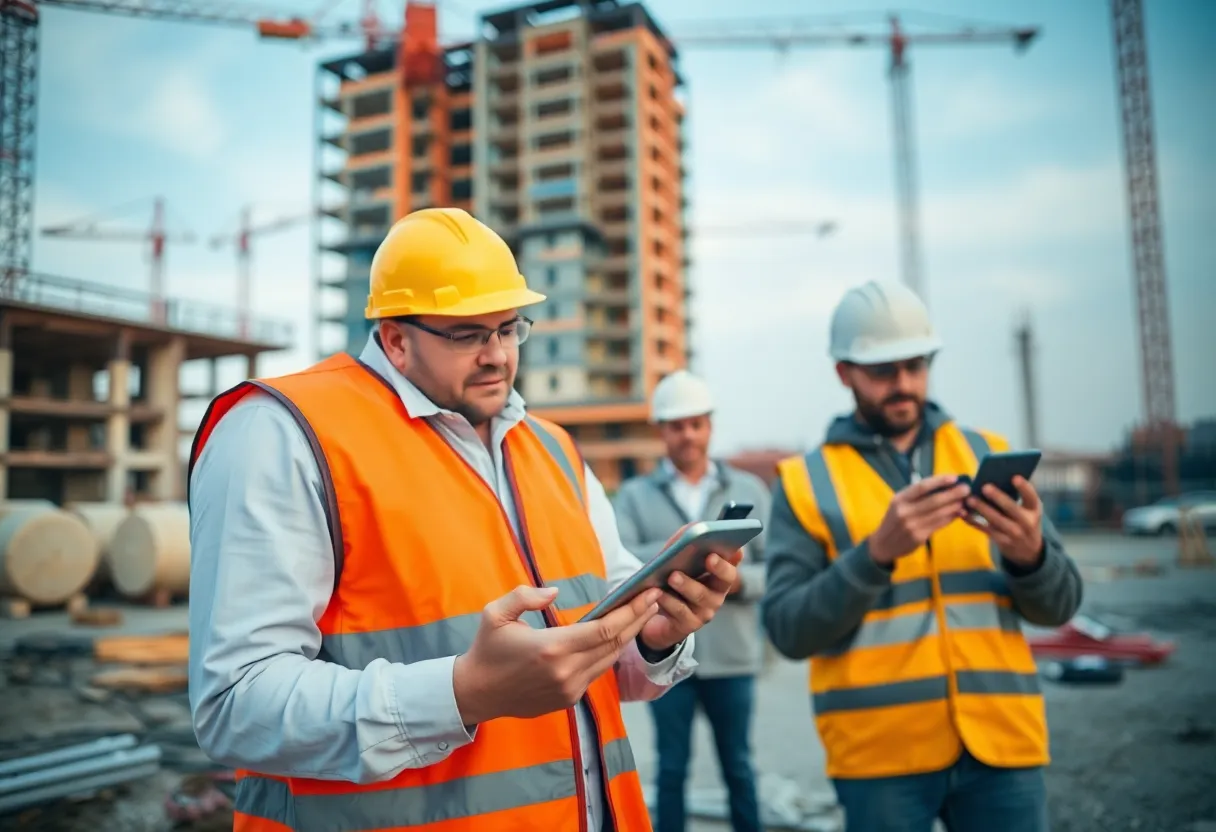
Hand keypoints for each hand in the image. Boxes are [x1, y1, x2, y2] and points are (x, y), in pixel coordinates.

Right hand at [453, 584, 662, 724]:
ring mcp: (569, 689)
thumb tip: (555, 592)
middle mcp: (566, 672)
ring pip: (610, 660)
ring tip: (641, 614)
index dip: (631, 612)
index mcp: (552, 648)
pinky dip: (609, 653)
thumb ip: (525, 596)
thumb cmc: (487, 649)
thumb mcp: (495, 614)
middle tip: (654, 599)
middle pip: (616, 644)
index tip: (648, 595)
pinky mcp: (568, 699)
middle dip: (638, 620)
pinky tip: (617, 637)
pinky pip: (596, 672)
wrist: (476, 693)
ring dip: (628, 637)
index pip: (605, 629)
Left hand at [639, 551, 740, 651]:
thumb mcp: (675, 559)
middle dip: (719, 567)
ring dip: (687, 584)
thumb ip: (684, 541)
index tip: (735, 546)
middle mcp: (718, 592)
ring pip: (701, 596)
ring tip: (673, 575)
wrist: (656, 613)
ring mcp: (706, 610)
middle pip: (726, 579)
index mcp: (718, 573)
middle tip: (709, 557)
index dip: (736, 554)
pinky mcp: (690, 624)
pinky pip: (681, 612)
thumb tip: (692, 527)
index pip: (733, 561)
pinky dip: (669, 601)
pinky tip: (659, 593)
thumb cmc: (670, 579)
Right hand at [869, 474, 970, 565]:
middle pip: (933, 500)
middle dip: (952, 493)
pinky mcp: (919, 537)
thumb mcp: (899, 504)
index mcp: (899, 499)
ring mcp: (912, 525)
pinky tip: (958, 513)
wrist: (883, 544)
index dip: (939, 481)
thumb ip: (917, 496)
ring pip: (939, 513)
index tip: (954, 477)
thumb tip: (944, 486)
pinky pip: (939, 525)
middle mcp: (904, 512)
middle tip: (966, 488)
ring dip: (955, 506)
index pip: (921, 487)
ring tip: (965, 501)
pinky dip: (950, 518)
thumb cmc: (894, 519)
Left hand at [964, 476, 1043, 566]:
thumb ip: (1016, 496)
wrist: (1028, 549)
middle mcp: (1026, 522)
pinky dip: (973, 520)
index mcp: (1034, 510)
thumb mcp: (1028, 510)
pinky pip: (985, 529)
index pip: (1031, 497)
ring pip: (996, 520)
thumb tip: (995, 477)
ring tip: (970, 499)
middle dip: (998, 497)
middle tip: (985, 487)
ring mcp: (1014, 533)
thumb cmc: (1024, 520)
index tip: (1014, 477)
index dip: (1024, 487)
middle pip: (1011, 508)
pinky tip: (963, 512)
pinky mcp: (1001, 541)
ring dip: (982, 509)